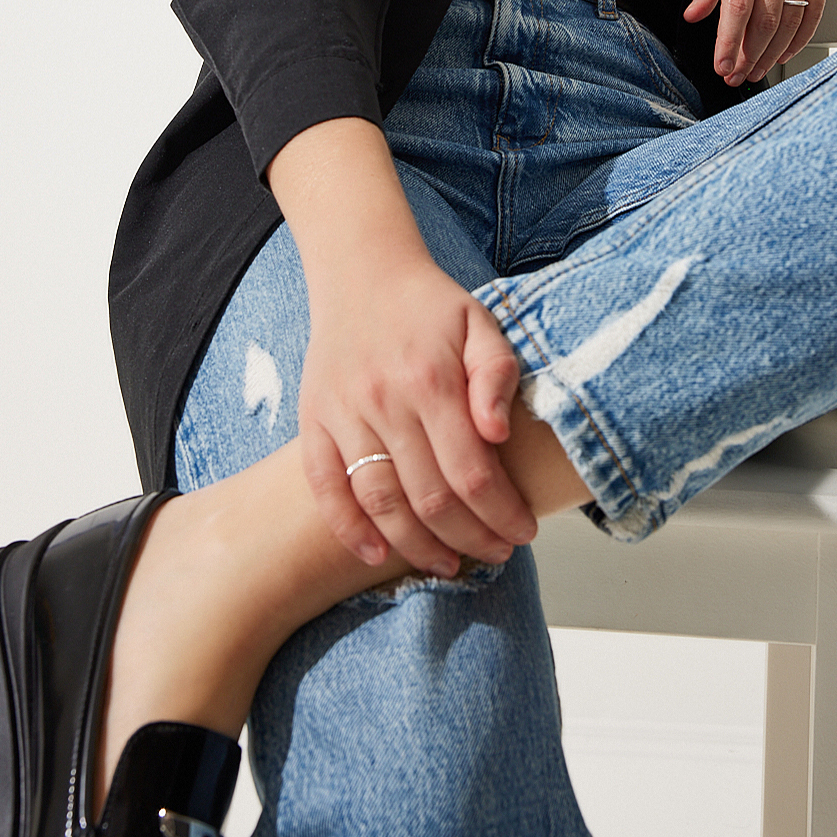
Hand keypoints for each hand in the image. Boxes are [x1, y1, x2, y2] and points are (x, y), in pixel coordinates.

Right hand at [267, 117, 536, 578]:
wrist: (363, 272)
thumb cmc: (431, 306)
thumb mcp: (481, 323)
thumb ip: (497, 376)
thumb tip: (499, 435)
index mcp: (431, 379)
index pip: (472, 472)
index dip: (501, 513)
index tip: (523, 532)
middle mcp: (384, 400)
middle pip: (430, 497)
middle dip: (471, 538)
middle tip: (498, 553)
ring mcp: (343, 413)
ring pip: (380, 501)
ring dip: (417, 545)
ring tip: (450, 564)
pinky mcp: (313, 420)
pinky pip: (325, 487)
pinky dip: (349, 528)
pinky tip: (378, 553)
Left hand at [682, 0, 824, 86]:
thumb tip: (693, 16)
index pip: (738, 6)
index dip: (729, 41)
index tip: (721, 66)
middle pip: (766, 20)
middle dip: (749, 55)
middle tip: (735, 75)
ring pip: (791, 21)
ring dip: (771, 54)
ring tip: (754, 70)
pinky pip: (814, 13)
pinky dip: (799, 39)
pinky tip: (782, 54)